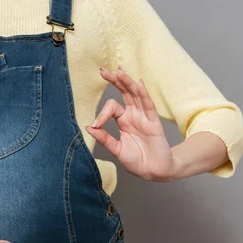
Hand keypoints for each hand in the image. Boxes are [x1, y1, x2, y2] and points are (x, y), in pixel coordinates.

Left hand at [85, 67, 178, 181]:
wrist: (154, 172)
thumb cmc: (137, 161)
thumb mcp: (117, 149)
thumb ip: (104, 138)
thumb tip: (88, 127)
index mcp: (123, 121)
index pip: (112, 107)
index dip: (102, 114)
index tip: (94, 126)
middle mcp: (134, 115)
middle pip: (124, 93)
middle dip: (114, 81)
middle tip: (102, 71)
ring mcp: (144, 117)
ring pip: (136, 95)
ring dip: (127, 83)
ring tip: (119, 72)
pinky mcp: (154, 122)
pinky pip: (148, 106)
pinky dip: (143, 94)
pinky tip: (138, 84)